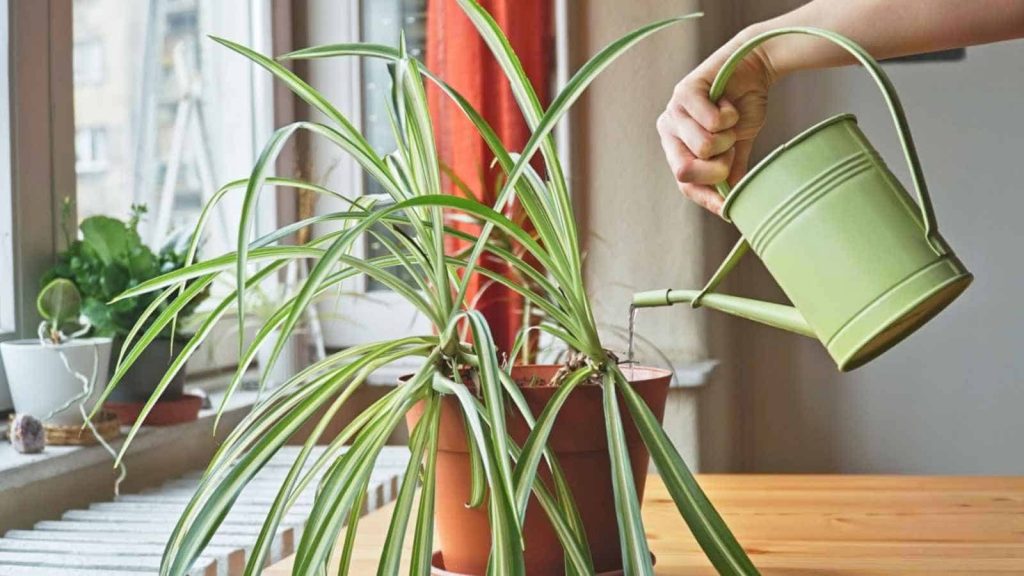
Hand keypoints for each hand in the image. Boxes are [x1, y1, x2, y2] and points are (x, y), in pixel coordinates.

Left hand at [657, 33, 776, 214]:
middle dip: (719, 166)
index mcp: (676, 147)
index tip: (726, 206)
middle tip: (730, 146)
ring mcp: (673, 110)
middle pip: (688, 171)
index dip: (706, 197)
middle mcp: (668, 130)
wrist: (756, 68)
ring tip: (729, 119)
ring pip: (704, 147)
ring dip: (728, 137)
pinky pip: (712, 123)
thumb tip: (729, 207)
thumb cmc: (742, 107)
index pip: (684, 184)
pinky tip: (727, 102)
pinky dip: (729, 116)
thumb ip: (729, 174)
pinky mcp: (684, 91)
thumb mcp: (736, 147)